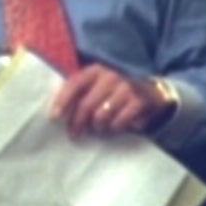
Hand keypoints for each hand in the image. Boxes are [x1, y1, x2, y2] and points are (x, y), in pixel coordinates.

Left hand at [53, 65, 167, 137]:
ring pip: (101, 116)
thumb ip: (79, 94)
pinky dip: (115, 127)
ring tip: (99, 127)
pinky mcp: (138, 102)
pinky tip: (116, 125)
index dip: (62, 100)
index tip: (54, 117)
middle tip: (74, 134)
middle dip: (78, 122)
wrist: (150, 92)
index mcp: (95, 71)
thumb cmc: (114, 93)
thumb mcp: (96, 86)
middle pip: (86, 105)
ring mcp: (125, 88)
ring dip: (98, 126)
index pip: (74, 84)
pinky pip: (118, 122)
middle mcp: (110, 77)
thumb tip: (57, 114)